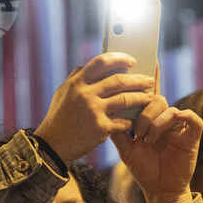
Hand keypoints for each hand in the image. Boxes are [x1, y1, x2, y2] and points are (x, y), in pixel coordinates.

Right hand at [35, 53, 155, 163]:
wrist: (52, 144)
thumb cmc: (59, 117)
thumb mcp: (63, 93)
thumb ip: (76, 78)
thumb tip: (87, 65)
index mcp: (77, 82)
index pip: (101, 62)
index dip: (119, 58)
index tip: (132, 60)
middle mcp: (85, 94)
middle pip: (118, 80)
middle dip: (138, 79)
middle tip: (150, 80)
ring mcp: (93, 110)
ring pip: (125, 99)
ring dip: (141, 98)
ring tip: (150, 98)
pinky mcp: (100, 128)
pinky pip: (123, 122)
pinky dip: (130, 121)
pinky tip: (135, 122)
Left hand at [111, 65, 202, 202]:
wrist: (159, 189)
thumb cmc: (144, 169)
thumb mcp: (124, 146)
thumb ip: (116, 126)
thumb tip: (104, 106)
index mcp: (150, 118)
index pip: (147, 91)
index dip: (147, 74)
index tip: (144, 56)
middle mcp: (166, 117)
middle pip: (154, 97)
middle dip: (142, 112)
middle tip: (137, 133)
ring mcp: (180, 124)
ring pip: (166, 105)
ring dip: (152, 121)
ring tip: (146, 139)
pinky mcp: (193, 132)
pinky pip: (186, 115)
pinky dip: (172, 121)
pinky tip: (163, 135)